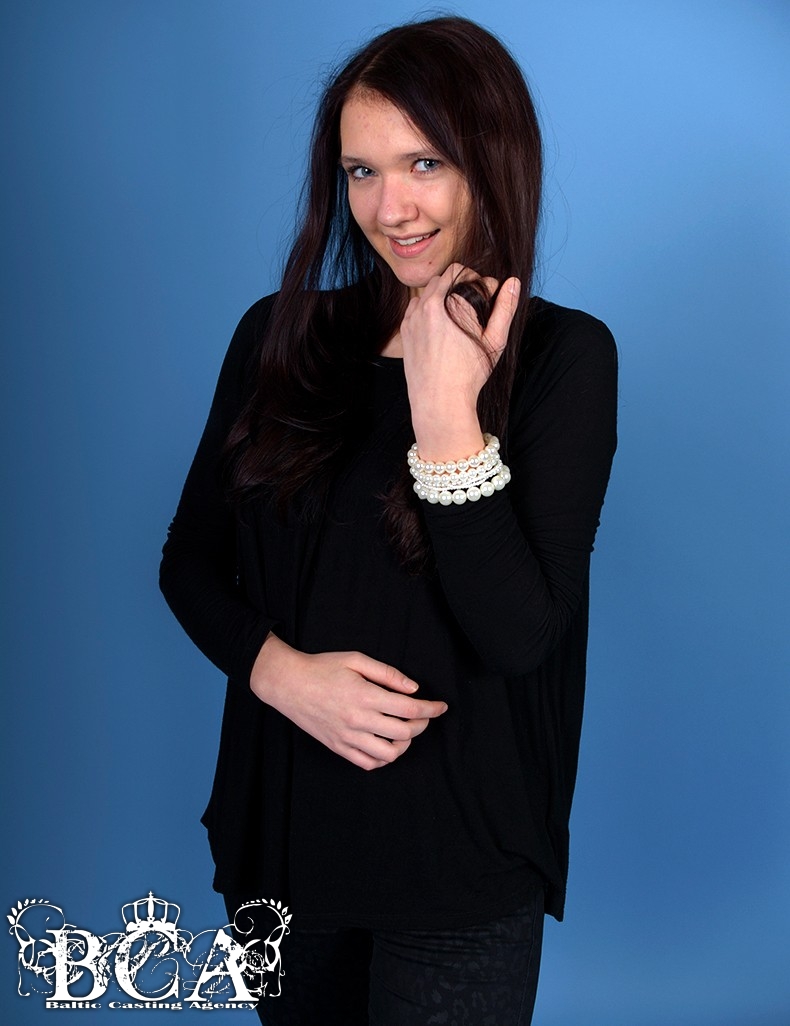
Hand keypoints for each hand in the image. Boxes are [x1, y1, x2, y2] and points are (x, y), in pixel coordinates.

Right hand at [250, 634, 447, 769]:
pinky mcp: (338, 747)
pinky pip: (367, 763)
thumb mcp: (356, 659)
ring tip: (406, 731)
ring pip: (389, 754)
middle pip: (404, 733)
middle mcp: (358, 720)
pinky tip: (387, 745)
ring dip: (405, 744)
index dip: (431, 709)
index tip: (441, 707)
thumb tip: (413, 688)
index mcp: (365, 696)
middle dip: (422, 724)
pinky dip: (384, 758)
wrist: (288, 684)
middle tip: (423, 715)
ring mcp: (347, 737)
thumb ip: (387, 673)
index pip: (409, 709)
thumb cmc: (322, 667)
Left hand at [400, 264, 519, 459]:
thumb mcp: (494, 341)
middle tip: (471, 306)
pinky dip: (426, 311)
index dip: (474, 279)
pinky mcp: (405, 331)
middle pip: (442, 278)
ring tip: (456, 317)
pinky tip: (440, 328)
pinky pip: (415, 309)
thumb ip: (505, 309)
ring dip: (440, 296)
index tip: (482, 294)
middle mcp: (425, 306)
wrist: (439, 401)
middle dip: (457, 285)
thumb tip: (514, 283)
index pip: (459, 271)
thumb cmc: (469, 374)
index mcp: (446, 303)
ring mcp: (411, 318)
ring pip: (426, 292)